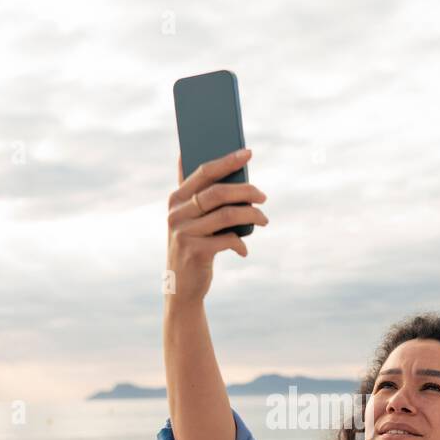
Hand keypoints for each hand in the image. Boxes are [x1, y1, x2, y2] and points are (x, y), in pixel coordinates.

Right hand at [166, 149, 268, 304]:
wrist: (181, 287)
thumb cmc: (193, 246)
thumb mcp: (189, 219)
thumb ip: (195, 194)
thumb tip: (204, 160)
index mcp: (176, 199)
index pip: (204, 172)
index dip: (227, 160)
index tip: (248, 153)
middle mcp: (176, 213)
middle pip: (218, 193)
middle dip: (246, 191)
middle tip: (264, 196)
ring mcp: (184, 232)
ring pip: (227, 215)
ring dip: (251, 215)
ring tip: (264, 220)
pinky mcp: (195, 252)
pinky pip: (228, 240)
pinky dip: (240, 243)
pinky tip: (243, 249)